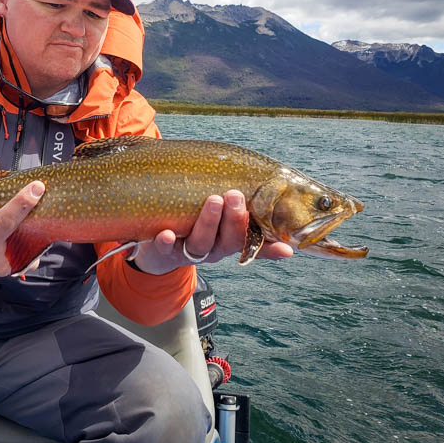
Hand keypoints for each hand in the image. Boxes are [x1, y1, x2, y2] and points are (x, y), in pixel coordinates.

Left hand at [130, 190, 293, 274]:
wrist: (156, 247)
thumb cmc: (194, 222)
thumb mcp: (220, 219)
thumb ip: (240, 208)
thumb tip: (272, 191)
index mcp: (230, 239)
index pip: (255, 245)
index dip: (270, 249)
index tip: (287, 248)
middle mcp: (214, 248)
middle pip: (229, 240)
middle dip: (234, 218)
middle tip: (235, 195)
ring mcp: (189, 251)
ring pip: (202, 243)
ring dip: (208, 222)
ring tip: (213, 200)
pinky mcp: (164, 251)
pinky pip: (166, 249)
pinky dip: (167, 242)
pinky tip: (167, 233)